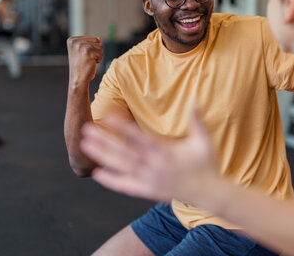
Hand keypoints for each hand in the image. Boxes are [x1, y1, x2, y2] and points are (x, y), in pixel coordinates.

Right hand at [66, 36, 103, 84]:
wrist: (78, 80)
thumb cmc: (81, 66)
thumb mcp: (82, 52)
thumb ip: (89, 43)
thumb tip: (99, 38)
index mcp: (71, 40)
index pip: (92, 38)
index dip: (90, 48)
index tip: (82, 56)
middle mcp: (75, 42)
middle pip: (96, 41)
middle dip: (95, 51)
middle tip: (86, 59)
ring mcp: (81, 46)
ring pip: (100, 46)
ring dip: (97, 55)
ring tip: (88, 61)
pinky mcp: (88, 52)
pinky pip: (102, 54)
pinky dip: (99, 60)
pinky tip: (91, 64)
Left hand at [80, 109, 217, 202]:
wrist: (208, 193)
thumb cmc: (205, 164)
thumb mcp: (204, 140)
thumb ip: (197, 121)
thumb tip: (194, 100)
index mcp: (166, 153)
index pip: (140, 138)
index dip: (123, 128)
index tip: (108, 117)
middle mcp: (154, 167)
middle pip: (124, 153)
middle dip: (104, 140)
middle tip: (87, 129)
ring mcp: (149, 180)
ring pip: (121, 168)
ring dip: (102, 157)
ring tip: (85, 146)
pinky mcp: (147, 191)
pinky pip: (126, 186)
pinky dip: (111, 181)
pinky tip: (97, 173)